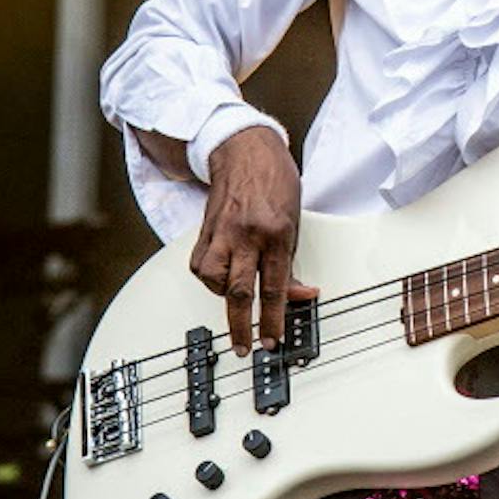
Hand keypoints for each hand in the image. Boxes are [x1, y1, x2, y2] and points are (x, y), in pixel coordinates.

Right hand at [191, 126, 317, 354]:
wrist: (244, 151)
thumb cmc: (275, 183)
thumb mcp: (294, 222)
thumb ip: (289, 262)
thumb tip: (298, 294)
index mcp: (275, 233)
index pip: (275, 287)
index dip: (273, 319)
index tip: (272, 340)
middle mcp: (246, 235)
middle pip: (240, 291)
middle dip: (242, 325)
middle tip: (243, 346)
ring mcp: (221, 233)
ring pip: (214, 280)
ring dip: (224, 296)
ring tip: (236, 298)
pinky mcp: (203, 231)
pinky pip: (200, 266)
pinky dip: (210, 278)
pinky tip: (221, 277)